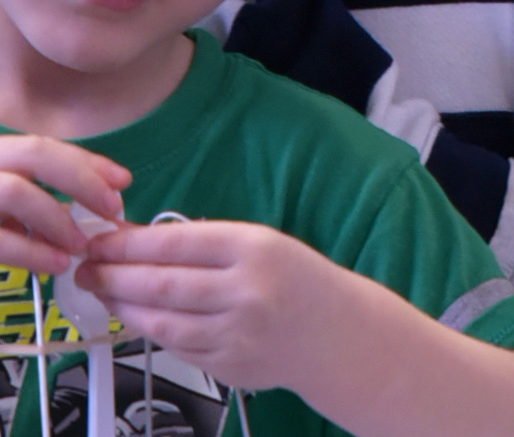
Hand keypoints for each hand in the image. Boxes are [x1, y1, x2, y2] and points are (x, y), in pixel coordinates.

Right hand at [0, 135, 129, 275]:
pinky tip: (54, 265)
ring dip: (56, 218)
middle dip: (82, 179)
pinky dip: (29, 251)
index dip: (87, 162)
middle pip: (36, 154)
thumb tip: (81, 211)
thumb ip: (25, 203)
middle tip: (113, 209)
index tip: (124, 180)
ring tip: (81, 247)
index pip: (44, 146)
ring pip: (15, 190)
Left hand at [79, 219, 341, 392]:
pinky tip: (138, 317)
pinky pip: (176, 347)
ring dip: (122, 307)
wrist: (335, 331)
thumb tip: (136, 239)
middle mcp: (245, 290)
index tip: (99, 241)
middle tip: (85, 269)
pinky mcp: (226, 367)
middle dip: (114, 276)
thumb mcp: (261, 244)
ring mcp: (235, 333)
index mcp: (255, 247)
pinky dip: (150, 331)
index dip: (129, 243)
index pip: (176, 243)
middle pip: (160, 284)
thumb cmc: (295, 278)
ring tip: (103, 294)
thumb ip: (204, 244)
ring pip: (160, 322)